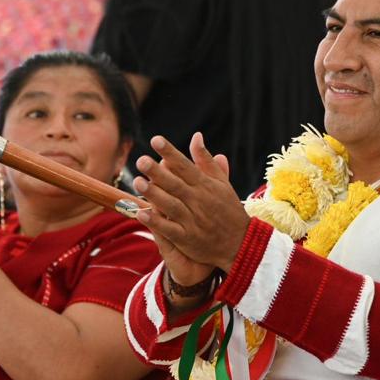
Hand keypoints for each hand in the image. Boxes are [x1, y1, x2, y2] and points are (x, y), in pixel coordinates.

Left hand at [134, 133, 247, 274]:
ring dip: (154, 194)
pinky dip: (156, 222)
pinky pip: (170, 230)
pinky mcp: (188, 239)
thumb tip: (196, 136)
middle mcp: (199, 201)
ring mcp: (193, 221)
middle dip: (158, 173)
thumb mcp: (221, 182)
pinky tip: (141, 213)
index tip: (156, 140)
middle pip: (175, 184)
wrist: (241, 243)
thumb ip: (205, 160)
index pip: (185, 166)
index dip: (171, 153)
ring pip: (171, 205)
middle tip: (141, 160)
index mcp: (206, 186)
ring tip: (137, 182)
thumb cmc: (229, 209)